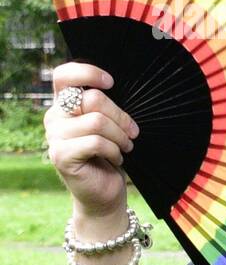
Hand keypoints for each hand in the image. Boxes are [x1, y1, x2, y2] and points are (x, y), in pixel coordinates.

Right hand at [44, 62, 138, 217]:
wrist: (105, 191)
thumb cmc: (111, 154)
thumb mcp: (110, 125)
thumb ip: (106, 106)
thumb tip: (117, 90)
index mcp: (64, 104)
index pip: (64, 76)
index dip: (87, 72)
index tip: (111, 82)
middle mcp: (55, 117)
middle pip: (92, 99)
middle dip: (121, 116)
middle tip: (132, 132)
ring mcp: (54, 137)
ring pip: (97, 122)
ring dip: (120, 136)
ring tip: (124, 147)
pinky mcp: (60, 155)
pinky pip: (96, 142)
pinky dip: (114, 151)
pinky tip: (116, 159)